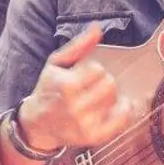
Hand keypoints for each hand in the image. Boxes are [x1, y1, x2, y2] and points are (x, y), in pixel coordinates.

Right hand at [17, 24, 138, 150]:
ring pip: (115, 100)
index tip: (84, 75)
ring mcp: (85, 123)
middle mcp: (75, 106)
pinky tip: (119, 106)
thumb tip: (97, 27)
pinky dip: (124, 112)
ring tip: (98, 97)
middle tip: (93, 86)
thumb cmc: (49, 89)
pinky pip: (121, 121)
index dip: (94, 70)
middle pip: (110, 85)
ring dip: (110, 96)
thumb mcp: (56, 63)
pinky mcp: (93, 137)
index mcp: (66, 85)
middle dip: (104, 82)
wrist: (38, 123)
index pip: (98, 70)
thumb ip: (79, 45)